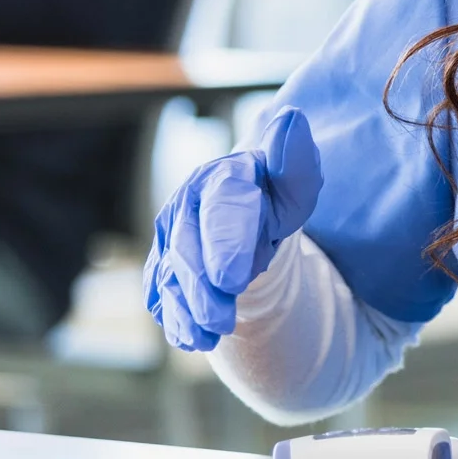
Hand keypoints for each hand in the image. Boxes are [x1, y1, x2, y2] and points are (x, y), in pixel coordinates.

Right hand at [144, 105, 323, 351]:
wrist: (251, 220)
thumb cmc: (276, 197)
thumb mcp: (295, 180)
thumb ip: (294, 157)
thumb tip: (290, 120)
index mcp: (222, 177)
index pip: (222, 205)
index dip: (225, 243)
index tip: (233, 280)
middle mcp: (188, 206)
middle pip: (188, 248)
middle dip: (202, 287)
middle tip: (222, 320)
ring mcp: (170, 239)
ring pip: (170, 276)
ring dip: (186, 309)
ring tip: (208, 338)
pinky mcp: (163, 267)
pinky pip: (161, 295)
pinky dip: (174, 319)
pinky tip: (189, 339)